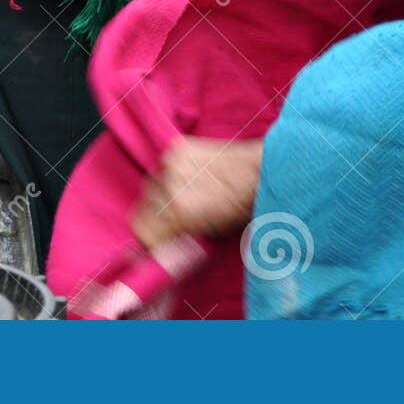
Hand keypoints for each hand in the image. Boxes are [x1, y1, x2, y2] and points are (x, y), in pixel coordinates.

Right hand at [131, 137, 263, 248]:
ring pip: (150, 188)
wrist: (262, 170)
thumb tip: (153, 255)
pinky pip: (161, 169)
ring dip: (161, 198)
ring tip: (184, 201)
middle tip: (175, 224)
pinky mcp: (177, 147)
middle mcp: (170, 184)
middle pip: (142, 209)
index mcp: (180, 212)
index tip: (157, 245)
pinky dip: (170, 179)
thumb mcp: (210, 237)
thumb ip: (179, 245)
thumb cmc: (243, 210)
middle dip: (155, 220)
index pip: (141, 230)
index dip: (148, 241)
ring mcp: (172, 162)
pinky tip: (188, 181)